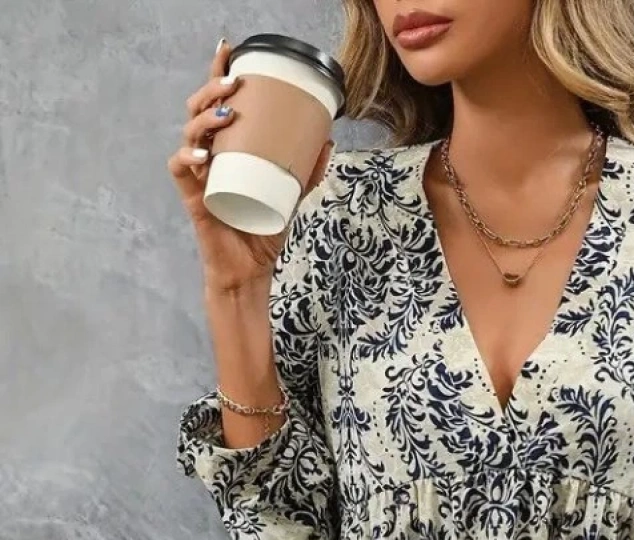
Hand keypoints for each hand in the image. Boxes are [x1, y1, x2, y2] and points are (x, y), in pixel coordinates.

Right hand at [167, 37, 333, 292]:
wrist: (250, 269)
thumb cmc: (264, 229)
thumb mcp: (292, 195)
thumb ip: (309, 170)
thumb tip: (329, 138)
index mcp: (228, 148)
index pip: (217, 102)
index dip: (218, 74)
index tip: (229, 51)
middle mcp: (209, 155)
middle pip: (199, 109)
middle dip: (213, 89)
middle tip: (235, 84)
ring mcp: (198, 174)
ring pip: (189, 132)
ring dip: (205, 117)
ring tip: (228, 112)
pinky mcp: (192, 196)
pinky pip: (180, 168)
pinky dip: (188, 156)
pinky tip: (203, 153)